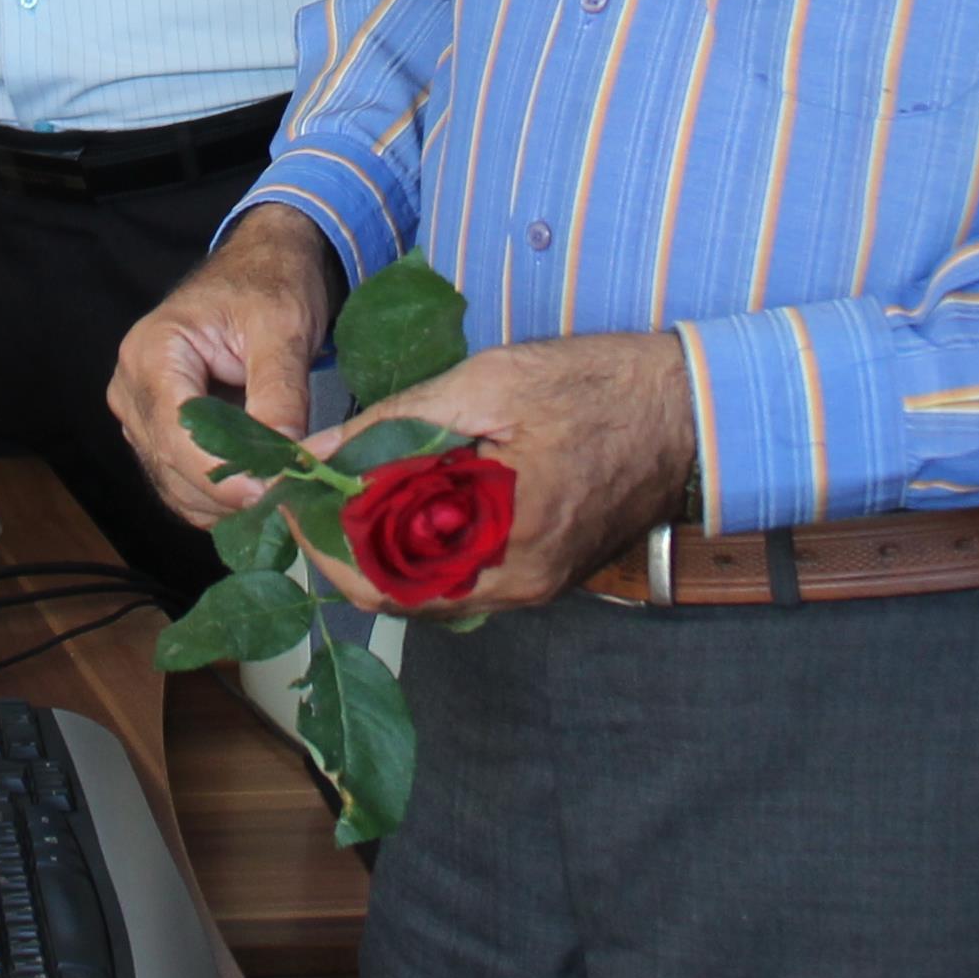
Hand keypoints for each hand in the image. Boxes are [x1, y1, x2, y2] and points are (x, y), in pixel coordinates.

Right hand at [109, 206, 338, 529]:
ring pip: (179, 488)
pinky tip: (268, 485)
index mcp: (151, 353)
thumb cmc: (270, 284)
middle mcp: (132, 390)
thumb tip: (287, 460)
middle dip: (238, 487)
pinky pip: (186, 487)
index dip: (224, 473)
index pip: (176, 434)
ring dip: (234, 500)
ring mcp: (142, 418)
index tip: (277, 490)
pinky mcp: (161, 437)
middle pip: (174, 468)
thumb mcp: (283, 329)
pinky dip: (226, 497)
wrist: (263, 267)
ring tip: (293, 484)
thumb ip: (280, 395)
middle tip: (303, 488)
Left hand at [292, 328, 693, 615]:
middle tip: (309, 486)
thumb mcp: (487, 385)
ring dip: (376, 545)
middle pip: (394, 592)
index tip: (287, 491)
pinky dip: (420, 545)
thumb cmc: (599, 386)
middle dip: (339, 544)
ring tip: (347, 485)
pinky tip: (404, 497)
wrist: (690, 408)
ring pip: (424, 588)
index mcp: (503, 545)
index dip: (318, 537)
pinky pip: (461, 577)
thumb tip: (312, 453)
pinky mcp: (543, 573)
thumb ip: (393, 427)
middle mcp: (517, 584)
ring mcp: (533, 585)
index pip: (375, 575)